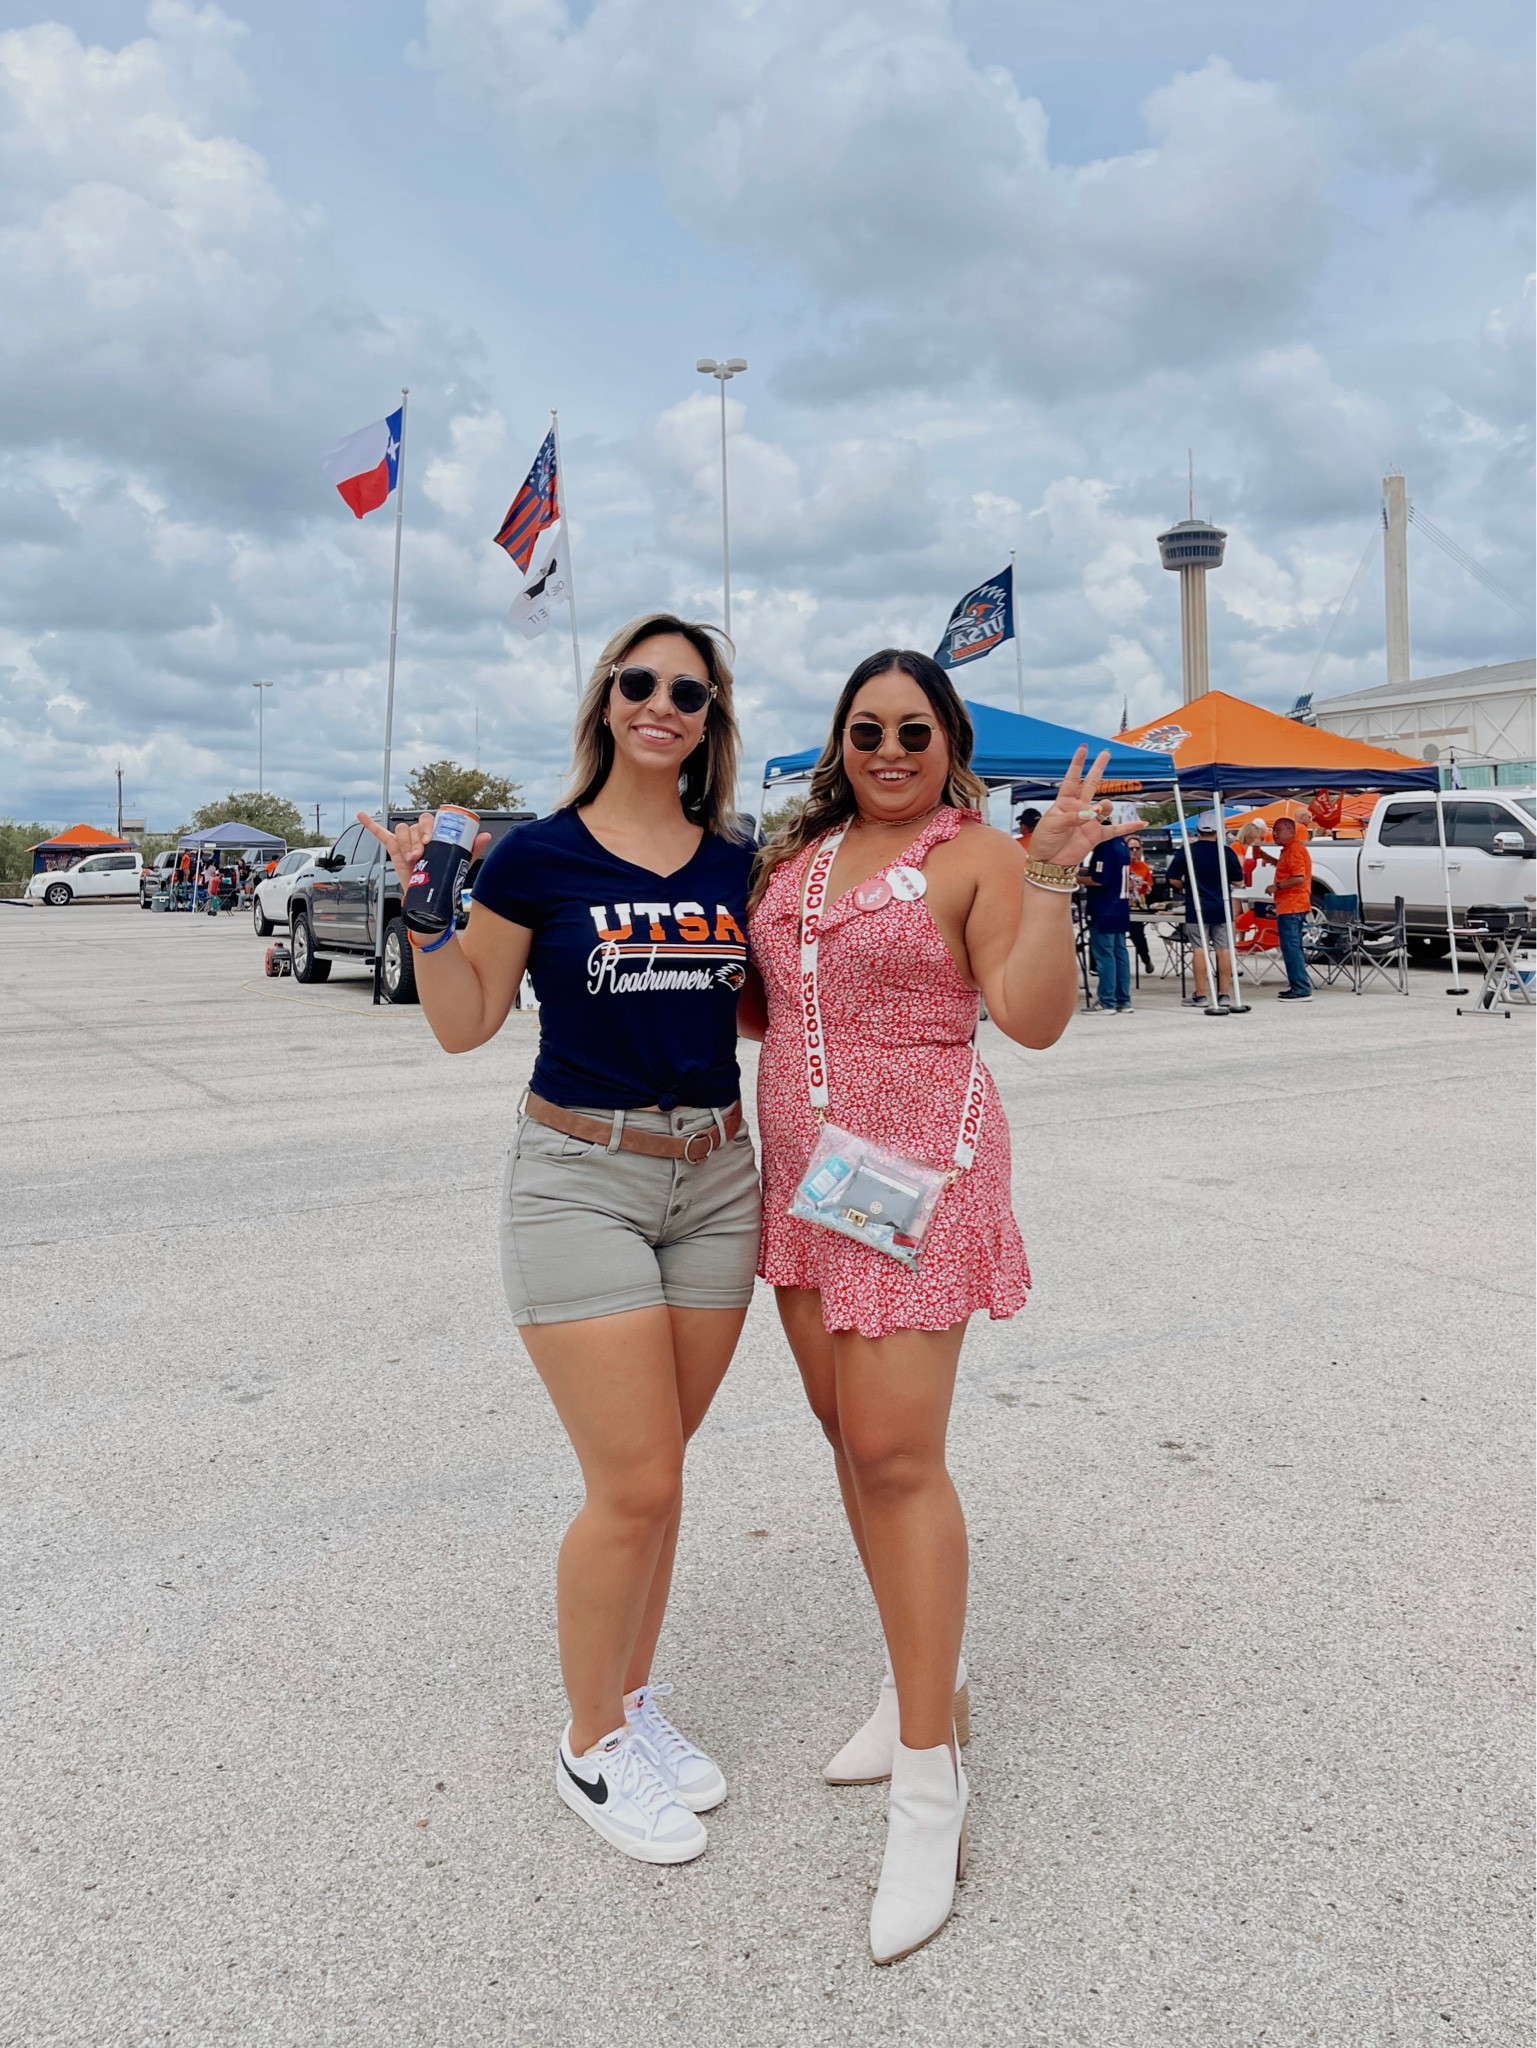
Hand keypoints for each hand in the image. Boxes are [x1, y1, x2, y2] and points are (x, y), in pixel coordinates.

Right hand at [356, 811, 492, 892]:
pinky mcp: (394, 849)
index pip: (430, 820)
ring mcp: (407, 841)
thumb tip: (485, 835)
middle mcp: (421, 834)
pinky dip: (371, 824)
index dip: (428, 827)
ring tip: (411, 858)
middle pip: (415, 825)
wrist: (430, 897)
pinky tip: (363, 816)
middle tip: (420, 853)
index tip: (430, 840)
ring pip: (402, 831)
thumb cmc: (444, 877)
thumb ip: (471, 849)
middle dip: (416, 838)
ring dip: (405, 843)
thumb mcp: (459, 863)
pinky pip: (381, 834)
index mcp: (435, 834)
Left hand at [1027, 748, 1145, 868]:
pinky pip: (1116, 830)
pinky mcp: (1096, 835)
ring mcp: (1089, 821)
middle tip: (1106, 754)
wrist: (1049, 864)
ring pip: (1104, 807)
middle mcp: (1079, 809)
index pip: (1072, 779)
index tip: (1083, 749)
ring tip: (1095, 814)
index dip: (1078, 763)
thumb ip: (1072, 817)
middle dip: (1098, 768)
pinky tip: (1140, 823)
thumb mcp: (1052, 825)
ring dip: (1102, 808)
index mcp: (1064, 803)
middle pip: (1091, 784)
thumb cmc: (1044, 842)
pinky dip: (1128, 827)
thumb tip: (1090, 814)